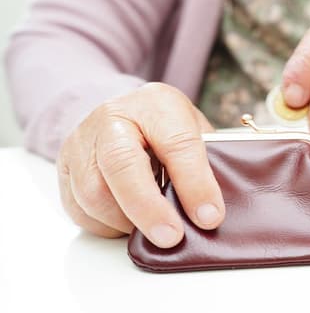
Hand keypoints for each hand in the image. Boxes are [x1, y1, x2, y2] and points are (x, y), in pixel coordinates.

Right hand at [56, 83, 224, 247]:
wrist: (126, 114)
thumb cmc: (167, 127)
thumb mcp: (195, 132)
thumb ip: (206, 163)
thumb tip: (211, 212)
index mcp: (156, 104)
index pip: (177, 143)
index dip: (194, 184)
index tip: (209, 216)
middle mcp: (113, 118)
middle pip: (121, 164)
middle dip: (149, 208)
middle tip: (172, 237)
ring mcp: (83, 141)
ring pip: (94, 192)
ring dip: (127, 221)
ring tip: (155, 228)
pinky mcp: (66, 167)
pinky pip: (80, 208)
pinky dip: (108, 225)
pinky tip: (130, 222)